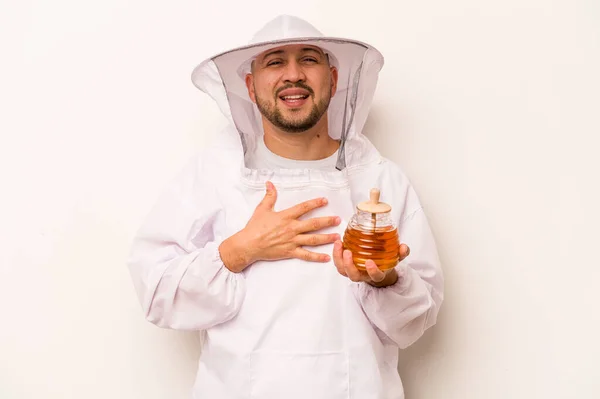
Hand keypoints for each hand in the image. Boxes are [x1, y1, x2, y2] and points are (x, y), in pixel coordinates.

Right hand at [219, 181, 340, 272]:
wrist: (248, 244)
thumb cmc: (254, 227)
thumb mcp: (262, 209)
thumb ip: (269, 196)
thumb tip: (269, 184)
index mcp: (286, 216)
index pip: (304, 208)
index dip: (315, 203)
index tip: (325, 200)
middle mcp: (291, 228)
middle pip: (313, 224)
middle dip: (327, 221)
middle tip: (338, 219)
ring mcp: (292, 241)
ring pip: (313, 239)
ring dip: (326, 238)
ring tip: (337, 237)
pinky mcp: (290, 252)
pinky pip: (306, 255)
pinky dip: (317, 257)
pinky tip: (326, 257)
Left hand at [332, 240, 409, 286]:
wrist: (377, 269)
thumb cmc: (384, 263)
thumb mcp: (395, 258)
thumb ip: (401, 253)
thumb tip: (404, 247)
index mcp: (376, 275)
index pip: (375, 276)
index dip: (372, 271)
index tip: (370, 262)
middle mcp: (363, 275)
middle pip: (353, 276)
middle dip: (349, 265)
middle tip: (348, 252)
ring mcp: (353, 272)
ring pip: (342, 270)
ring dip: (338, 258)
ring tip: (339, 244)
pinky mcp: (346, 266)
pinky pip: (338, 263)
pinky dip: (336, 254)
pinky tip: (338, 242)